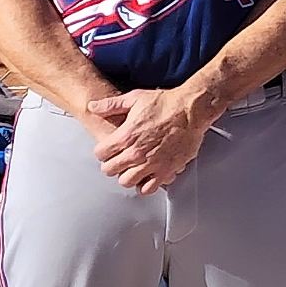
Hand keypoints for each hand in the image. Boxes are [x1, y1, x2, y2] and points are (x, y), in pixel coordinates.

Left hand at [88, 88, 215, 194]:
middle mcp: (136, 152)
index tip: (110, 149)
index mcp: (126, 136)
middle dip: (113, 164)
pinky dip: (145, 184)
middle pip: (110, 170)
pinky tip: (148, 175)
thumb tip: (93, 107)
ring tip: (133, 168)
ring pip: (126, 181)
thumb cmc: (167, 104)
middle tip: (120, 158)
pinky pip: (148, 188)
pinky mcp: (166, 170)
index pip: (100, 154)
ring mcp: (151, 163)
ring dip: (127, 175)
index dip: (103, 150)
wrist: (192, 109)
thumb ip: (111, 105)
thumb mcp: (135, 98)